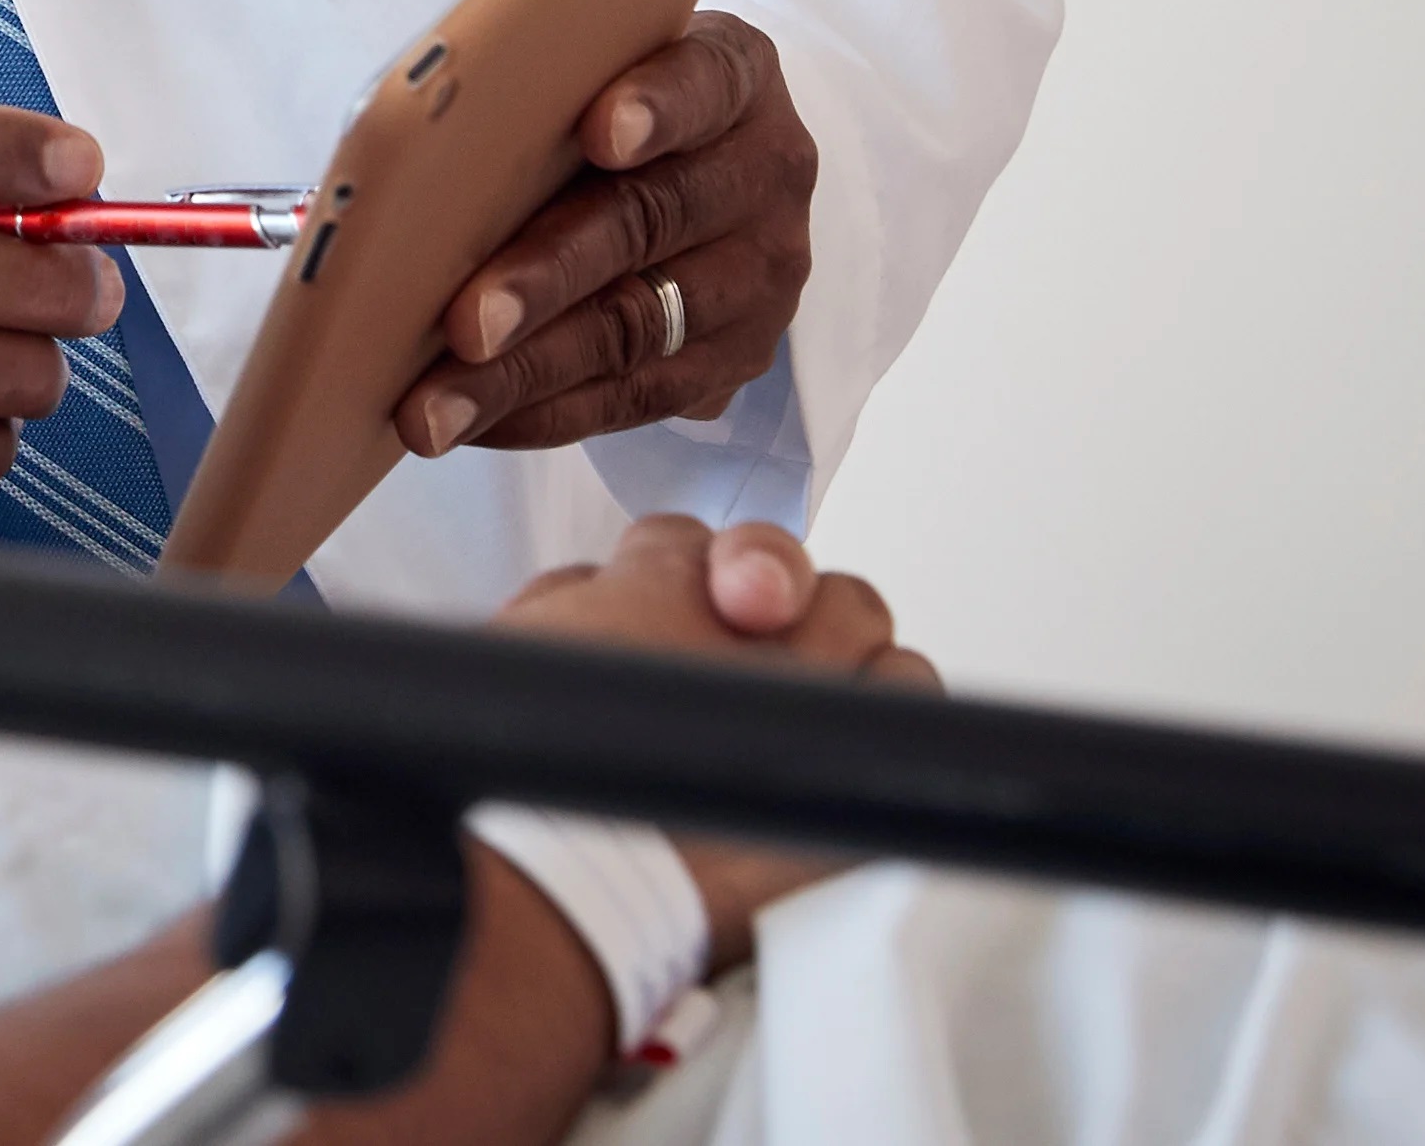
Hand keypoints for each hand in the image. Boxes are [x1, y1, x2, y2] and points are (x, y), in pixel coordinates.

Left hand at [399, 12, 812, 460]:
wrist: (705, 174)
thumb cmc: (606, 104)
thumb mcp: (593, 71)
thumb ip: (534, 94)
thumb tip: (395, 160)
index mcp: (736, 77)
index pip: (706, 81)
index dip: (657, 107)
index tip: (600, 133)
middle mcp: (765, 173)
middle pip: (654, 221)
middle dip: (550, 276)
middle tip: (465, 323)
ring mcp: (761, 274)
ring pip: (639, 327)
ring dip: (527, 373)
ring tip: (437, 406)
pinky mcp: (738, 359)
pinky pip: (638, 397)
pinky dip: (545, 413)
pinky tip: (473, 423)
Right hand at [494, 514, 939, 965]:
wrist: (577, 885)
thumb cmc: (527, 784)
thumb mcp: (510, 654)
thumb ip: (563, 602)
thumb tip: (599, 588)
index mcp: (654, 582)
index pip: (685, 540)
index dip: (685, 578)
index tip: (683, 618)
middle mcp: (742, 619)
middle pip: (787, 566)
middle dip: (776, 599)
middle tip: (757, 652)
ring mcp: (809, 683)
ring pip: (864, 618)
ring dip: (841, 649)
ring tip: (820, 699)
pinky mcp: (856, 756)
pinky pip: (913, 700)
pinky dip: (895, 712)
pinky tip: (859, 743)